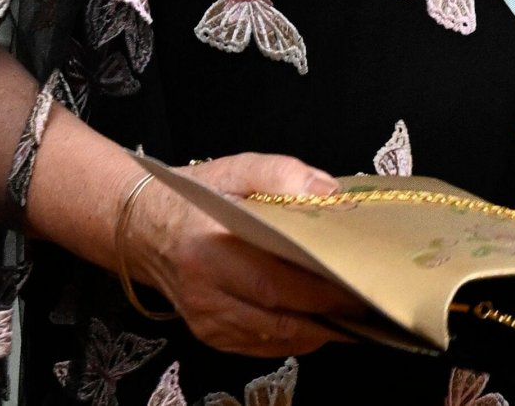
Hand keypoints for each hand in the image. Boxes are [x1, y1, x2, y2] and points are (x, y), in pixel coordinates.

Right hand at [126, 152, 361, 357]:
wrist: (144, 228)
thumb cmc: (195, 195)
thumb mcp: (236, 168)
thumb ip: (280, 173)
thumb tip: (326, 192)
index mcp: (211, 248)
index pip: (274, 281)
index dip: (320, 290)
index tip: (359, 284)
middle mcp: (206, 293)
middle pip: (279, 318)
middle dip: (329, 315)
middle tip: (370, 304)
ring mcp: (207, 321)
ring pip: (273, 339)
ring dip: (316, 332)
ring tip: (353, 316)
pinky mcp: (210, 335)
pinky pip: (259, 345)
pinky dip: (292, 337)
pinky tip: (317, 322)